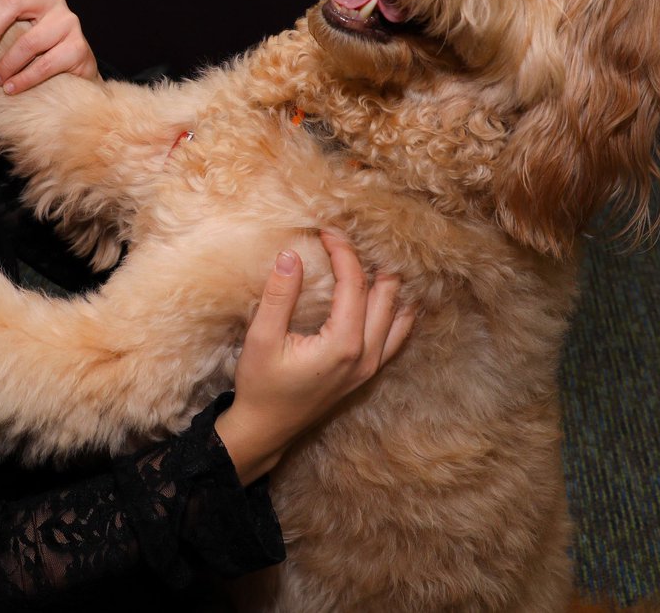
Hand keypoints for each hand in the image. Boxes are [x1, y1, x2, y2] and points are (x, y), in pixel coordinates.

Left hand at [0, 0, 98, 92]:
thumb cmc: (39, 52)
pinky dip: (24, 79)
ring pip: (28, 41)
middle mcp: (51, 1)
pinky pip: (44, 65)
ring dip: (7, 64)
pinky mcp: (78, 47)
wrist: (77, 73)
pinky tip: (11, 88)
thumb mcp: (17, 31)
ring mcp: (68, 22)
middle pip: (13, 2)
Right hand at [214, 232, 415, 484]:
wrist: (266, 428)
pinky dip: (397, 310)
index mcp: (343, 345)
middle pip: (385, 295)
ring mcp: (371, 366)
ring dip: (390, 285)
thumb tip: (291, 254)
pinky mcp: (367, 372)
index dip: (343, 252)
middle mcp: (366, 355)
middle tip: (350, 239)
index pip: (353, 284)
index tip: (327, 231)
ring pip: (398, 316)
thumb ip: (279, 296)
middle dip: (370, 262)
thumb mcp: (261, 338)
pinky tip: (391, 296)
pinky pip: (396, 335)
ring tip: (376, 259)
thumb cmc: (261, 385)